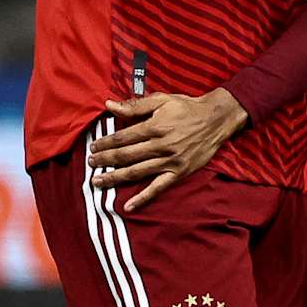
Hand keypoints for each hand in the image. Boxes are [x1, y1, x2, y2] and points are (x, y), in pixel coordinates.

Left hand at [87, 89, 248, 210]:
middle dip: (105, 160)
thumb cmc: (187, 108)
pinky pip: (158, 188)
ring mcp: (170, 161)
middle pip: (126, 155)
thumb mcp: (162, 100)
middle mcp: (160, 146)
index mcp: (154, 127)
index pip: (122, 138)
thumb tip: (108, 105)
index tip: (93, 147)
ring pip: (136, 172)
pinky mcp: (179, 172)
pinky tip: (128, 206)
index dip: (105, 143)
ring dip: (114, 178)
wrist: (216, 119)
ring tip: (97, 181)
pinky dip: (143, 198)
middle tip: (90, 163)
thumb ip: (135, 105)